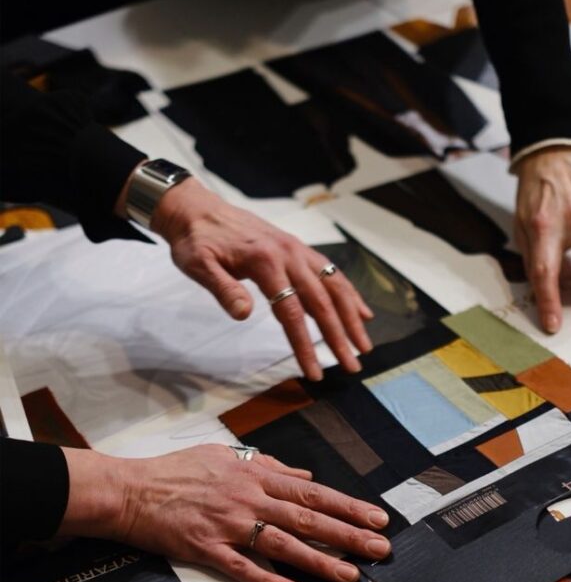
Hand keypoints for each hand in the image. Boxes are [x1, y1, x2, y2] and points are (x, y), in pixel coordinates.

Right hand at [59, 445, 390, 581]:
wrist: (130, 490)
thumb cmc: (177, 471)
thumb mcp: (225, 455)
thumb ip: (267, 465)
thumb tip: (303, 475)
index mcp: (255, 476)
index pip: (312, 493)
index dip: (348, 506)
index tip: (377, 519)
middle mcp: (248, 500)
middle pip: (307, 518)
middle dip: (347, 535)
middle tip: (380, 549)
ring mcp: (228, 526)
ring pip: (282, 545)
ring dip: (319, 561)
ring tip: (350, 574)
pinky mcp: (206, 549)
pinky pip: (243, 568)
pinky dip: (269, 580)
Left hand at [151, 177, 373, 380]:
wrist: (197, 210)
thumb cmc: (196, 241)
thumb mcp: (198, 266)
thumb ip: (223, 289)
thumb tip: (243, 314)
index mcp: (265, 261)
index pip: (291, 312)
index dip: (304, 344)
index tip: (313, 372)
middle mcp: (288, 254)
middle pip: (322, 301)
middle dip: (339, 337)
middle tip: (353, 366)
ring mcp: (297, 250)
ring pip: (334, 285)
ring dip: (352, 316)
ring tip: (363, 344)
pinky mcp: (298, 249)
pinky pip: (330, 271)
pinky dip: (348, 292)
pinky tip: (361, 311)